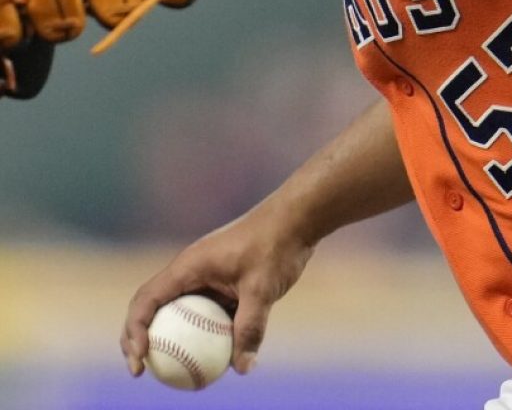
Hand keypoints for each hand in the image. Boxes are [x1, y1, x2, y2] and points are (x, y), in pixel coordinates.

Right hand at [120, 200, 314, 377]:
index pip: (146, 300)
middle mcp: (191, 270)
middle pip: (153, 307)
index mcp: (188, 266)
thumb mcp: (262, 287)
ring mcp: (207, 275)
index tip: (139, 361)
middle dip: (139, 338)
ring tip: (173, 372)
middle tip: (140, 371)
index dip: (133, 332)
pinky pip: (204, 312)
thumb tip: (242, 368)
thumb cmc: (277, 244)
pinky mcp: (224, 281)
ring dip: (171, 338)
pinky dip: (201, 333)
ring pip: (179, 311)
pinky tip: (214, 358)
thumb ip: (250, 327)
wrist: (298, 217)